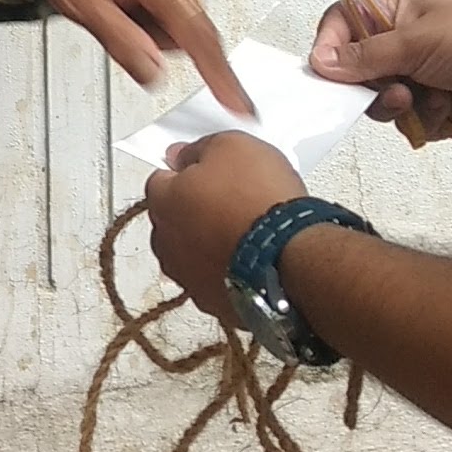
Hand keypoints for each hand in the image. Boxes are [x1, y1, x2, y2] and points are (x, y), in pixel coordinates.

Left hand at [0, 0, 254, 115]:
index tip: (239, 103)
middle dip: (151, 33)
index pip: (198, 35)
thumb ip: (123, 42)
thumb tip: (154, 74)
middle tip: (108, 15)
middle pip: (185, 26)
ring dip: (145, 16)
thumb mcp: (79, 4)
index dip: (220, 74)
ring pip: (175, 10)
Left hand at [141, 133, 305, 316]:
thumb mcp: (232, 146)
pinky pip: (217, 282)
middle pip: (172, 221)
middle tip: (229, 201)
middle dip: (193, 212)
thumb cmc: (261, 201)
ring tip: (245, 234)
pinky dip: (228, 272)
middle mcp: (167, 244)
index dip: (185, 173)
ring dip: (209, 245)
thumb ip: (198, 149)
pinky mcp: (216, 304)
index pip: (159, 180)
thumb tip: (183, 154)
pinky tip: (252, 262)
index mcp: (164, 202)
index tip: (207, 171)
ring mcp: (190, 279)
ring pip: (192, 256)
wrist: (292, 256)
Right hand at [309, 0, 451, 143]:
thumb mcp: (418, 40)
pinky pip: (406, 124)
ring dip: (398, 105)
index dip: (329, 45)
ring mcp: (418, 79)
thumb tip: (323, 61)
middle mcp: (402, 46)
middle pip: (355, 71)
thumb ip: (367, 54)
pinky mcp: (433, 111)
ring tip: (424, 97)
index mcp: (395, 13)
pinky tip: (447, 108)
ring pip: (379, 102)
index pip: (342, 23)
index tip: (325, 68)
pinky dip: (422, 121)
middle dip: (368, 84)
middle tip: (388, 86)